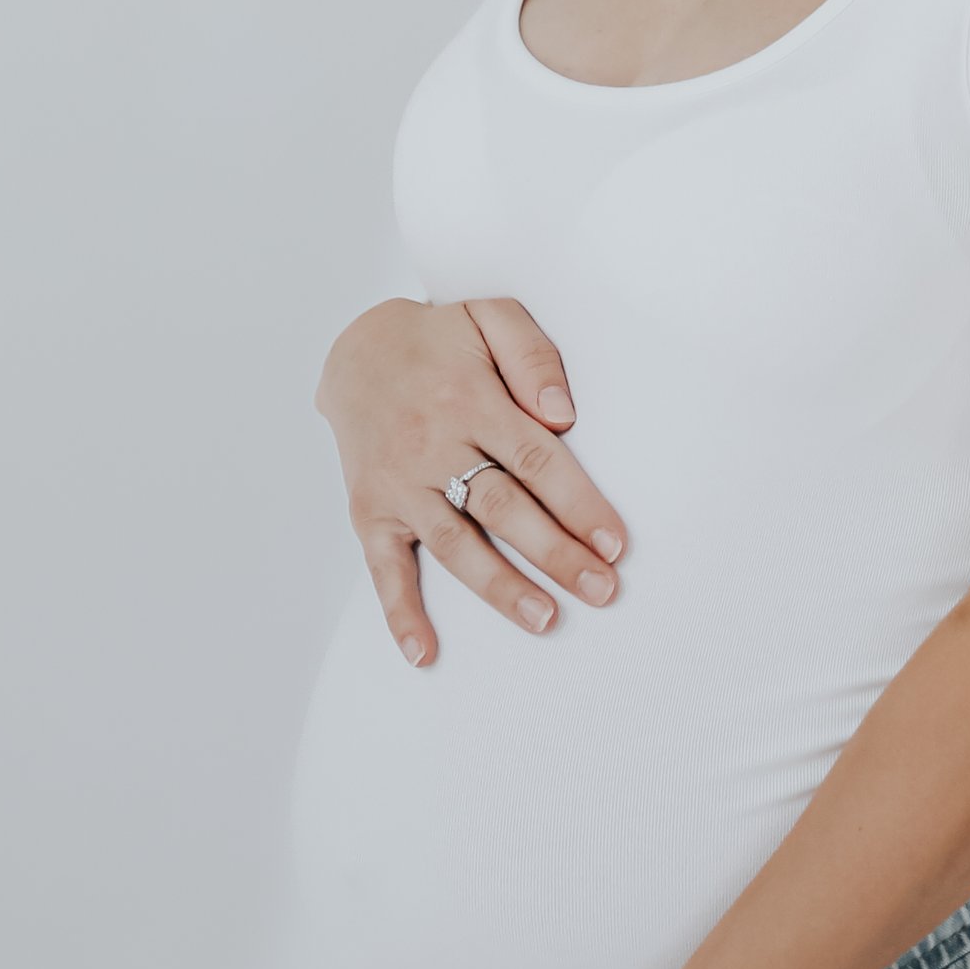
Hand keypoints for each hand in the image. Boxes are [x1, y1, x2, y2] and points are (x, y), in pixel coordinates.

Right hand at [315, 297, 624, 663]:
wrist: (354, 352)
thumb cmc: (439, 340)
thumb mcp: (489, 316)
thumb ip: (532, 355)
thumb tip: (562, 414)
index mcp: (469, 399)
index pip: (535, 459)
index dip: (578, 503)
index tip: (615, 542)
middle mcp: (432, 444)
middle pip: (502, 508)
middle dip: (555, 554)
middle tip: (602, 590)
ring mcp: (398, 483)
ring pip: (454, 543)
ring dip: (500, 587)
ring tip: (545, 619)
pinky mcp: (370, 510)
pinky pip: (383, 567)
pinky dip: (400, 612)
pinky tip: (424, 651)